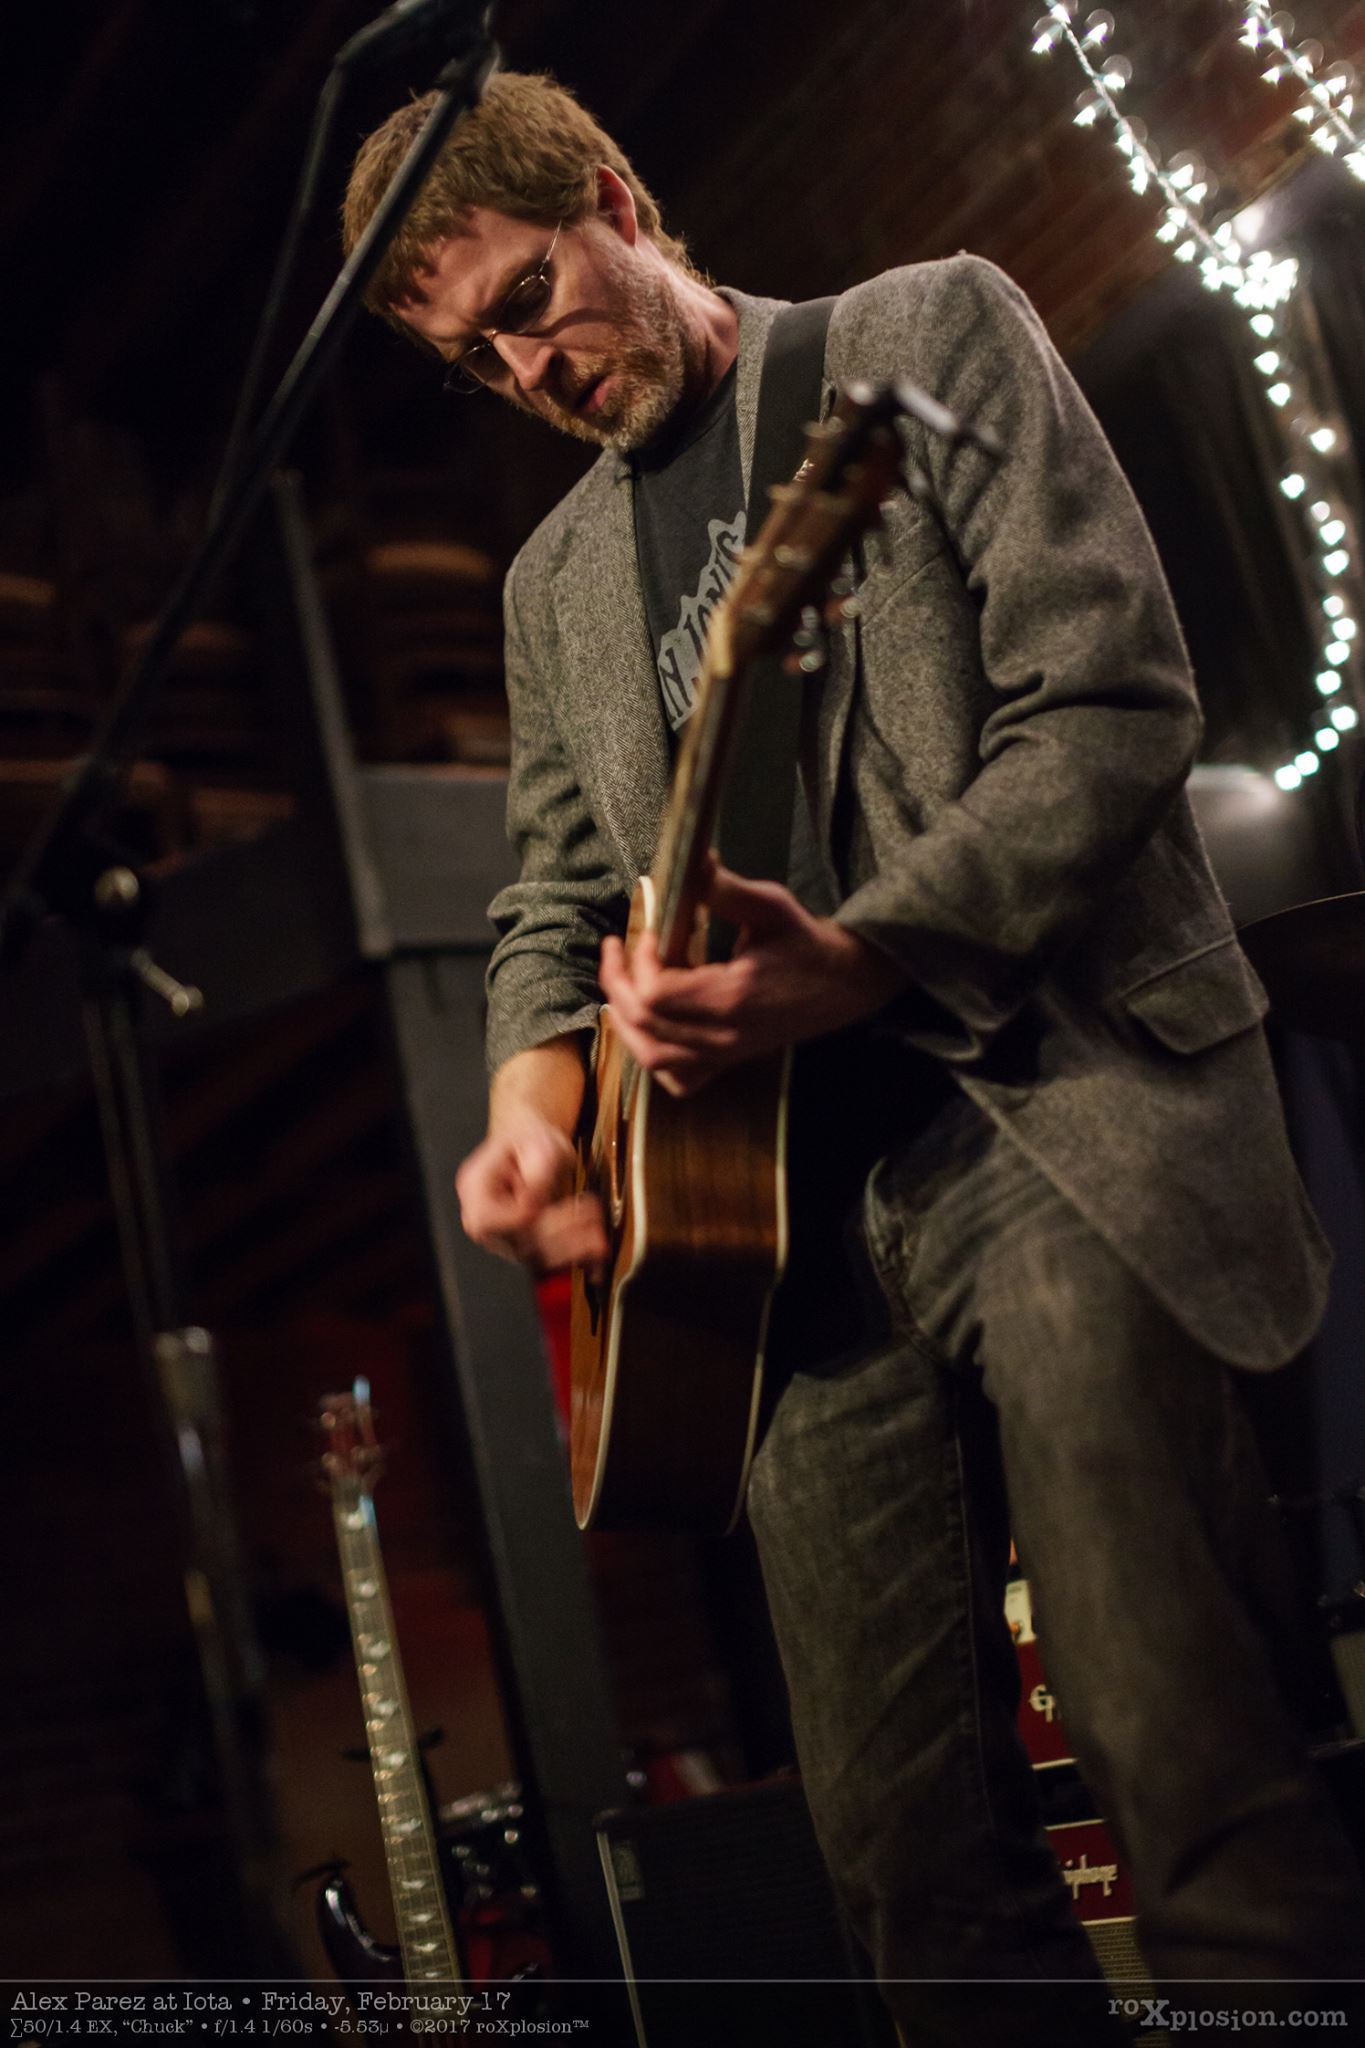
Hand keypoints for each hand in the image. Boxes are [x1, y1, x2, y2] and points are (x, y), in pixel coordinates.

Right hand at [456, 1108, 607, 1272]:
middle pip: (515, 1240)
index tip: (546, 1207)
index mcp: (475, 1187)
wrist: (533, 1148)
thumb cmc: (532, 1140)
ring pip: (534, 1257)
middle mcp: (483, 1219)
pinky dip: (573, 1258)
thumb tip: (532, 1203)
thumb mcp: (539, 1143)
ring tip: (599, 1239)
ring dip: (570, 1250)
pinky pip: (547, 1261)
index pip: (487, 1217)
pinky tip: (596, 1255)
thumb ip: (537, 1171)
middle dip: (558, 1234)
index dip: (517, 1218)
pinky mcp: (523, 1248)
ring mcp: (502, 1237)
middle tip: (592, 1217)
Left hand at [598, 859, 907, 1096]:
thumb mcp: (771, 906)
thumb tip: (692, 859)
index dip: (640, 962)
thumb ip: (724, 887)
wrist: (845, 984)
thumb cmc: (807, 944)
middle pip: (645, 1026)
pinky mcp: (728, 1061)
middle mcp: (725, 1036)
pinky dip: (654, 1056)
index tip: (647, 930)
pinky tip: (649, 1028)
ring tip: (620, 984)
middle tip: (617, 948)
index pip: (658, 994)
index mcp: (732, 999)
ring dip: (626, 1022)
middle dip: (619, 983)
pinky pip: (678, 1078)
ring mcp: (725, 1054)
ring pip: (653, 1058)